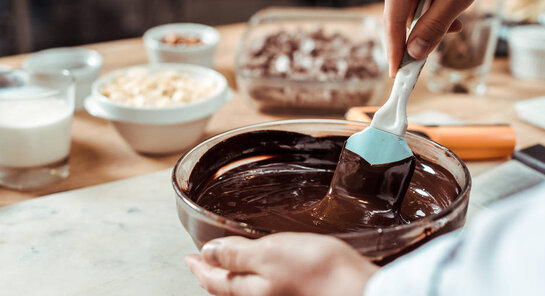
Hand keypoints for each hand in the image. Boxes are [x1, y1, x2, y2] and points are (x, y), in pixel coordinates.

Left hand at [184, 233, 378, 295]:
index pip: (214, 279)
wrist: (357, 288)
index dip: (199, 266)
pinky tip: (259, 273)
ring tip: (223, 267)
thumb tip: (207, 253)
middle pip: (227, 288)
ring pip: (244, 290)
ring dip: (230, 277)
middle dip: (212, 274)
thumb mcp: (268, 254)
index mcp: (249, 291)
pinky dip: (251, 279)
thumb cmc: (315, 271)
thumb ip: (236, 254)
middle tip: (200, 263)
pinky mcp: (295, 294)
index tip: (188, 257)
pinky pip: (262, 289)